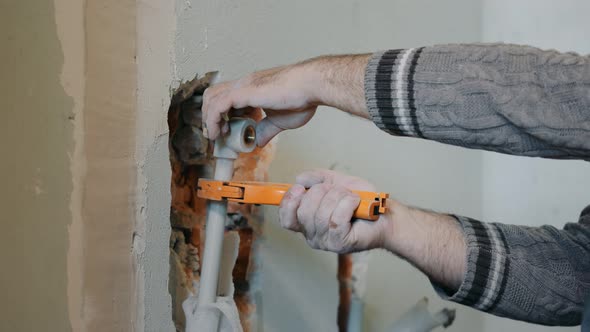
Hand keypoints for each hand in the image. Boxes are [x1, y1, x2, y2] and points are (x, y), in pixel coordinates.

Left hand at [202, 54, 370, 145]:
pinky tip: (217, 133)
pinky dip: (212, 120)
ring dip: (209, 119)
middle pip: (213, 95)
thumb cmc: (303, 98)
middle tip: (218, 134)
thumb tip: (257, 142)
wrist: (312, 86)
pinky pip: (218, 105)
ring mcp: (243, 86)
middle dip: (210, 116)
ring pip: (211, 98)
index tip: (225, 132)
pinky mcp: (244, 91)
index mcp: (253, 88)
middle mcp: (244, 84)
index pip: (226, 97)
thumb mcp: (280, 120)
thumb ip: (266, 130)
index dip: (220, 115)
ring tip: (217, 135)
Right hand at [279, 169, 390, 252]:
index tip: (300, 188)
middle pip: (303, 212)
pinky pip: (336, 220)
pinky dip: (347, 204)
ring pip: (321, 215)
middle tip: (337, 190)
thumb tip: (300, 179)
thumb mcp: (335, 182)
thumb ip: (316, 178)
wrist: (385, 213)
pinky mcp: (341, 243)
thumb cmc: (361, 201)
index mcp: (307, 223)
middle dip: (320, 193)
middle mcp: (313, 235)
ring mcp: (326, 242)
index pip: (286, 219)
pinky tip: (356, 202)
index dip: (289, 202)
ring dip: (338, 197)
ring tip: (350, 196)